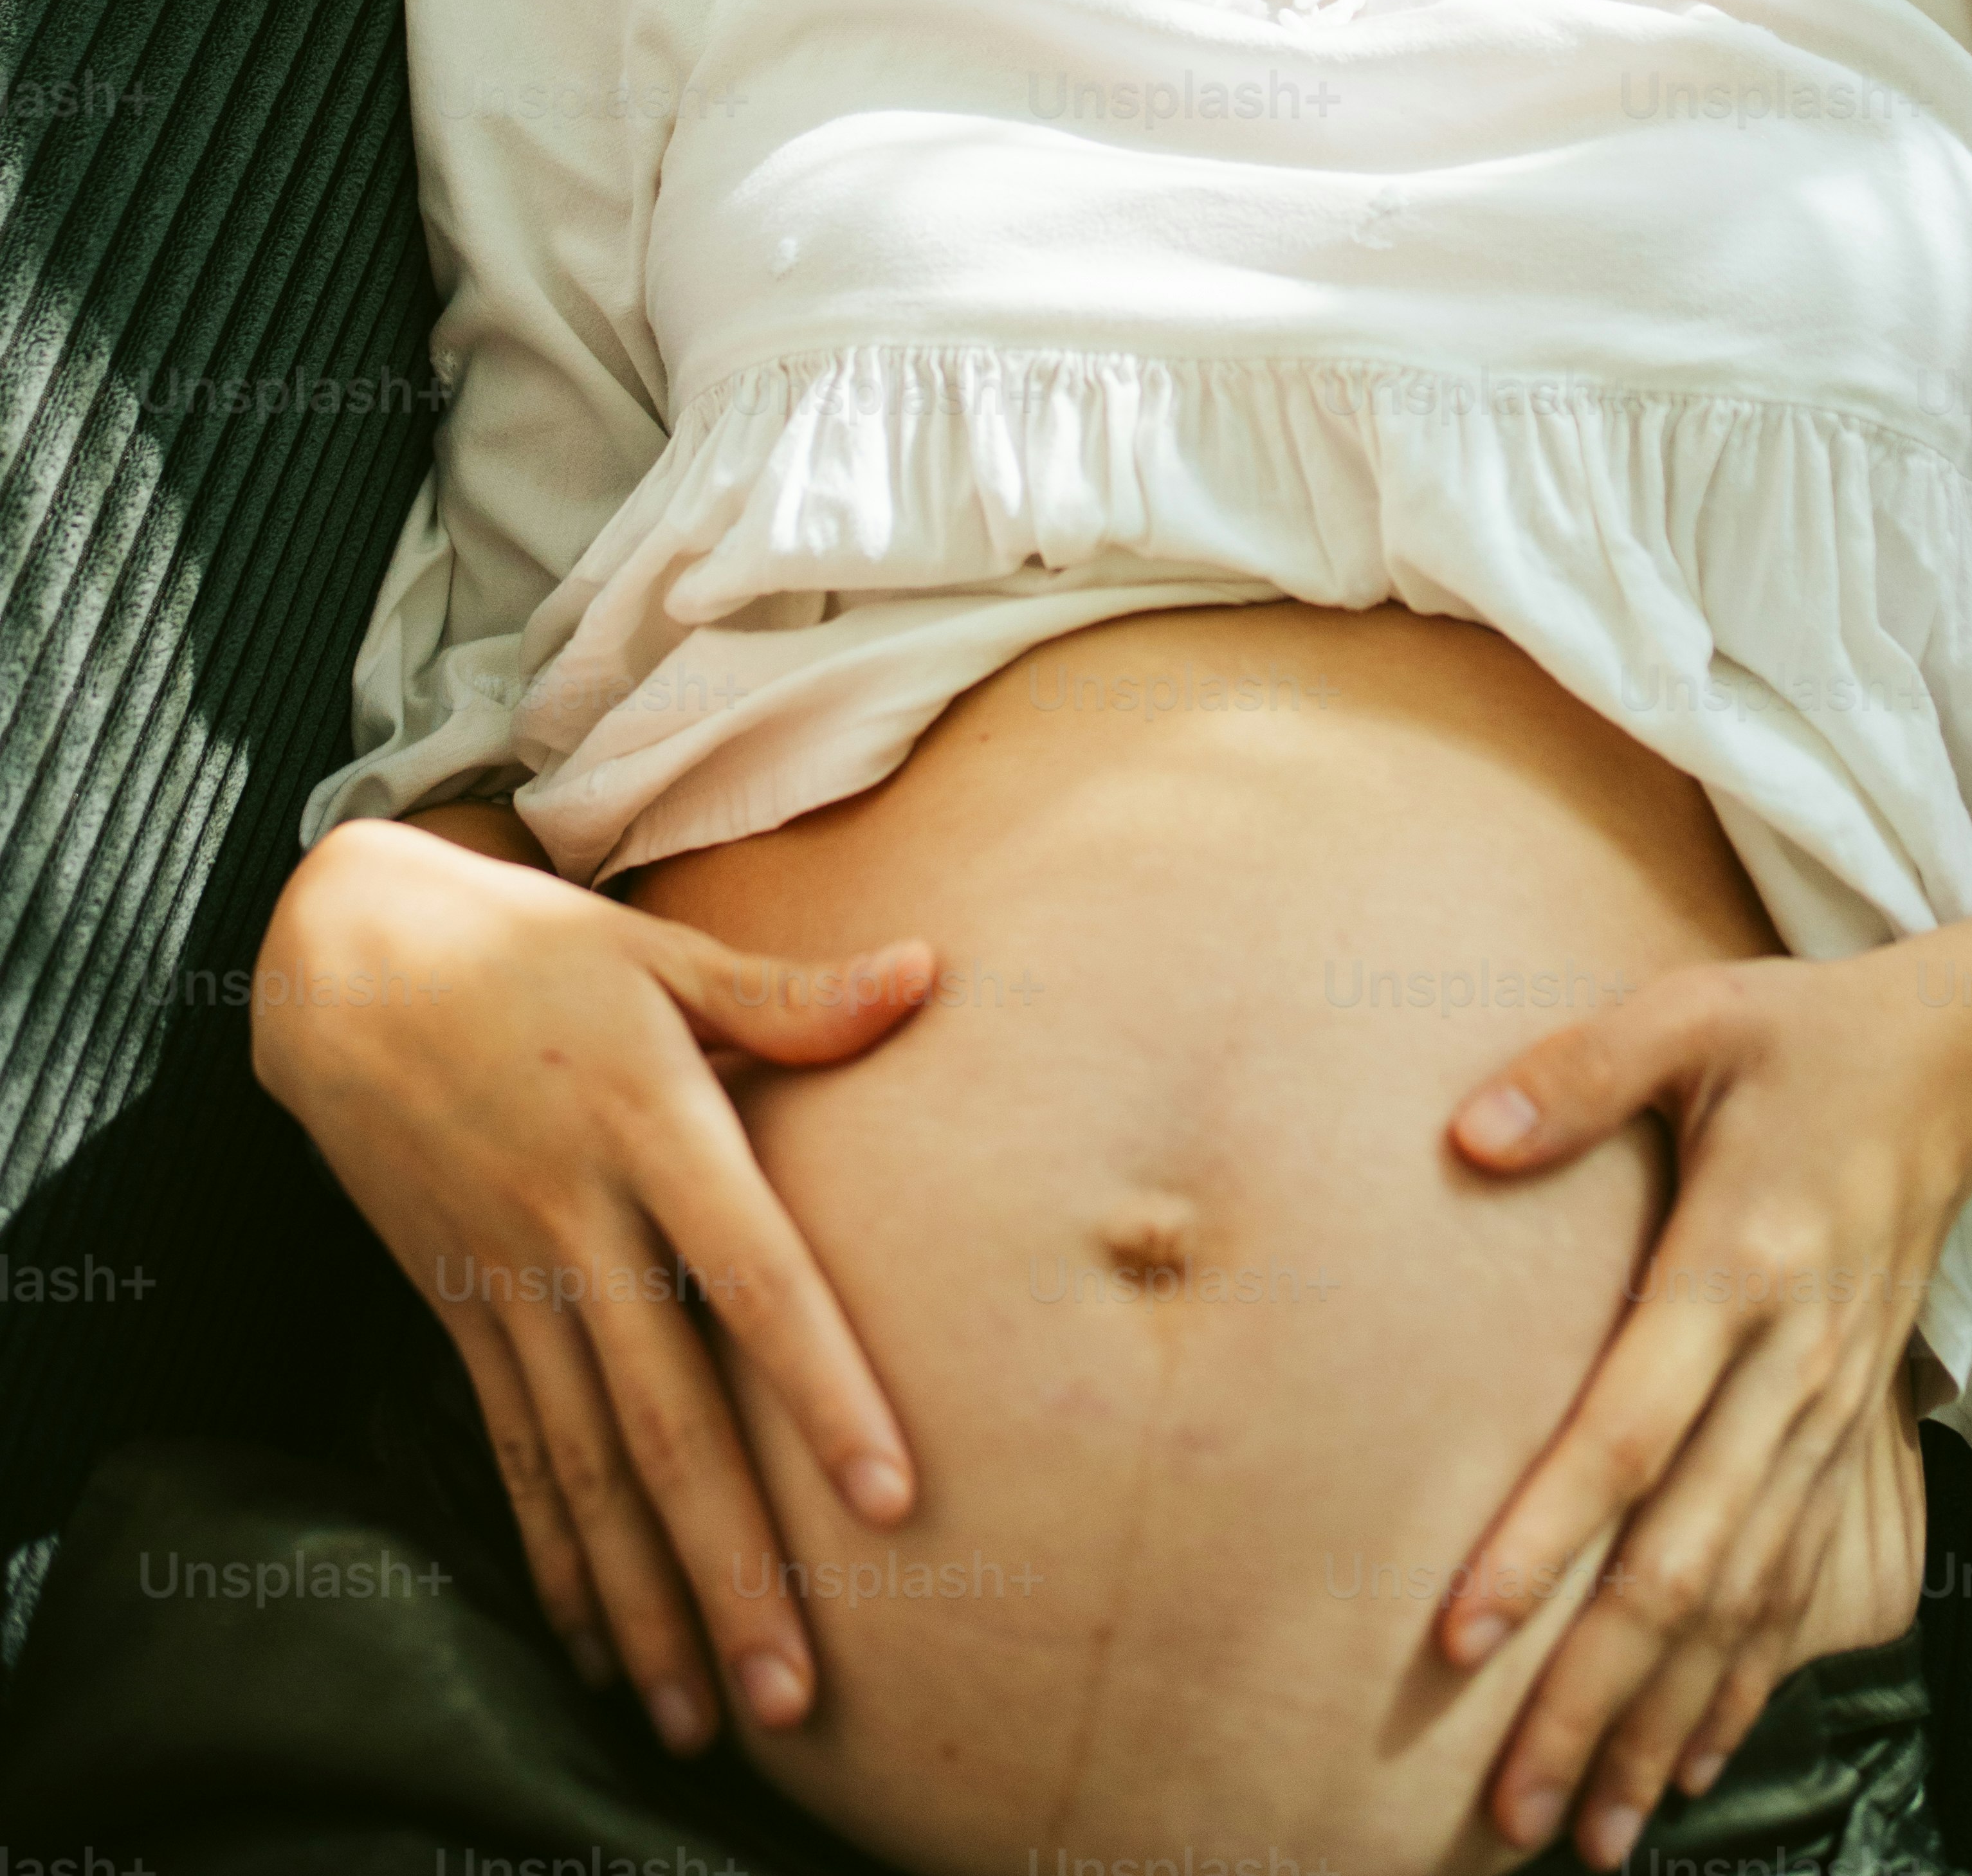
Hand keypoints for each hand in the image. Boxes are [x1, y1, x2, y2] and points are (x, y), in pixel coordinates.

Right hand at [251, 817, 933, 1758]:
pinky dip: (554, 1554)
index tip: (886, 1496)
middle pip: (666, 1415)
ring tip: (700, 1720)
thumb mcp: (661, 952)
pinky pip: (514, 1449)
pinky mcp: (456, 1306)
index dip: (819, 1386)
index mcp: (649, 1124)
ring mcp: (506, 1276)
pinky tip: (593, 1646)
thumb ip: (790, 996)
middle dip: (733, 1563)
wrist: (346, 958)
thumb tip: (927, 973)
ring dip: (644, 1597)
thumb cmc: (536, 949)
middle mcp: (577, 1220)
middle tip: (793, 1694)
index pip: (753, 1276)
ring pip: (587, 1465)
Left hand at [1438, 945, 1971, 1865]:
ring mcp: (1827, 1418)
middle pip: (1680, 1566)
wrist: (1958, 1072)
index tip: (1462, 1639)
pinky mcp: (1846, 1437)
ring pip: (1740, 1608)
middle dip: (1591, 1697)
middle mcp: (1787, 1371)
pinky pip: (1792, 1592)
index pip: (1625, 1437)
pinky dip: (1739, 1690)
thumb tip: (1466, 1136)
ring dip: (1661, 1725)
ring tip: (1583, 1833)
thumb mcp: (1692, 1015)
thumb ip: (1579, 1073)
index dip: (1543, 1543)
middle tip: (1509, 1814)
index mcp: (1735, 1270)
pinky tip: (1687, 1768)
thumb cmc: (1802, 1039)